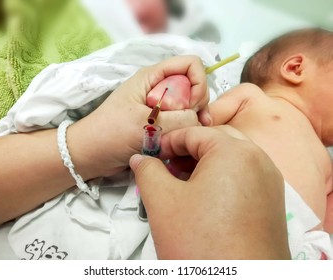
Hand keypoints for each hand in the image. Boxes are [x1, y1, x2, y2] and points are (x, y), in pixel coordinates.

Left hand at [70, 56, 210, 177]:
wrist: (91, 154)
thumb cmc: (111, 134)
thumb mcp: (145, 124)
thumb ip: (178, 119)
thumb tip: (198, 120)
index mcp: (153, 77)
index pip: (191, 64)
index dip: (198, 83)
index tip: (191, 106)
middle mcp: (160, 87)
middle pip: (194, 86)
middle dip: (198, 104)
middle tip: (191, 125)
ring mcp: (161, 106)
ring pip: (191, 105)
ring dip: (195, 120)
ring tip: (190, 136)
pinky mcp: (161, 122)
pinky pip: (183, 121)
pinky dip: (188, 130)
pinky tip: (185, 141)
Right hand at [130, 126, 290, 258]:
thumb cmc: (202, 243)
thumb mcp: (162, 201)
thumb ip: (147, 171)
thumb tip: (140, 159)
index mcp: (234, 152)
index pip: (194, 133)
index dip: (168, 141)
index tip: (154, 155)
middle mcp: (258, 160)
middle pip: (216, 140)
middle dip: (188, 150)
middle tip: (168, 167)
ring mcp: (269, 181)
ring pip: (231, 158)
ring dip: (205, 163)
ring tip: (183, 183)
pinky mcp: (272, 201)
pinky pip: (244, 176)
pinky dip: (222, 178)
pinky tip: (205, 198)